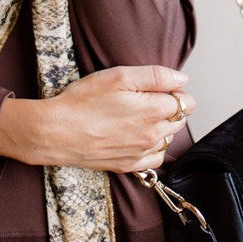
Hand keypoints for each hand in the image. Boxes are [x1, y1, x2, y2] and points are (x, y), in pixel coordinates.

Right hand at [0, 65, 194, 172]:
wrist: (55, 132)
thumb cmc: (83, 101)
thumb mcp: (118, 76)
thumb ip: (155, 75)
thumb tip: (181, 78)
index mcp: (154, 110)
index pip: (186, 101)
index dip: (174, 90)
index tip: (158, 86)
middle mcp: (153, 135)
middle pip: (179, 120)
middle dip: (168, 107)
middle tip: (142, 98)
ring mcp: (142, 153)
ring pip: (168, 138)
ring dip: (161, 127)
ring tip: (135, 116)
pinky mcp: (129, 166)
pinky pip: (155, 158)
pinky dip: (152, 147)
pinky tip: (136, 136)